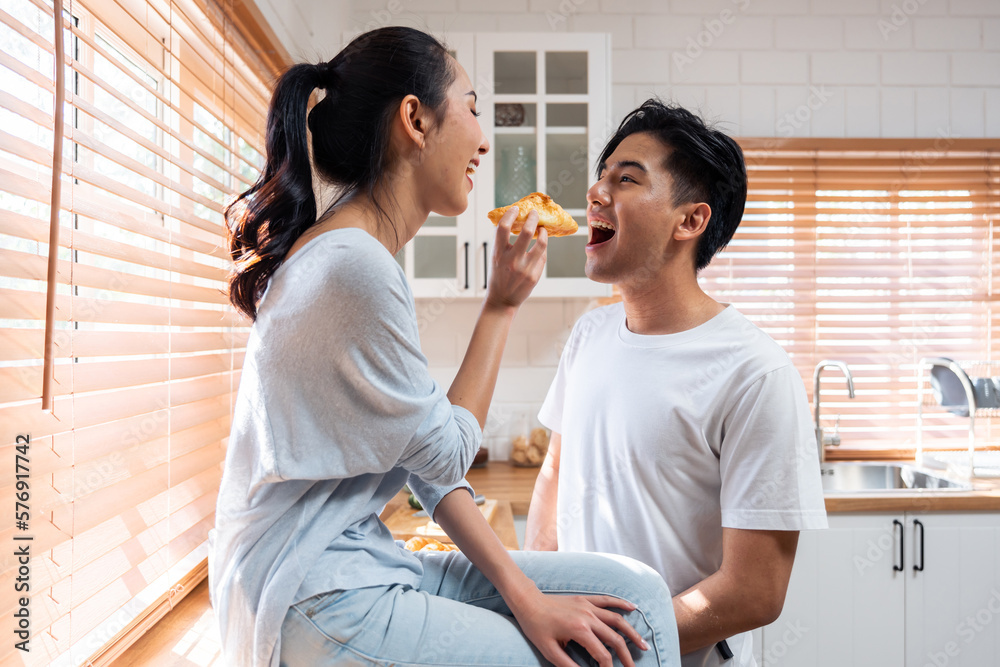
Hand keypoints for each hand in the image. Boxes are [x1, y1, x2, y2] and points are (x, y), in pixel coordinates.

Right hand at [485, 206, 546, 309]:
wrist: (502, 300)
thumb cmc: (498, 277)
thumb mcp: (495, 259)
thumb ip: (502, 243)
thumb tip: (514, 222)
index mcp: (498, 254)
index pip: (503, 228)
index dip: (510, 214)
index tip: (515, 209)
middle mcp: (512, 261)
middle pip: (527, 232)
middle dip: (533, 218)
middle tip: (534, 213)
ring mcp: (525, 269)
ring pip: (541, 243)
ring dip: (543, 232)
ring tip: (542, 229)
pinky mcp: (535, 276)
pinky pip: (543, 256)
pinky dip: (542, 249)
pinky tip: (540, 246)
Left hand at [511, 589, 648, 666]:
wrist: (527, 602)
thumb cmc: (536, 627)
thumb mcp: (549, 651)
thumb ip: (568, 665)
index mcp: (580, 630)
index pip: (603, 654)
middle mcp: (588, 617)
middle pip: (615, 638)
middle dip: (626, 655)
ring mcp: (588, 606)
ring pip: (616, 619)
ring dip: (632, 632)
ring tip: (643, 644)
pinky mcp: (585, 599)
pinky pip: (607, 600)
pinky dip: (621, 604)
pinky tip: (633, 608)